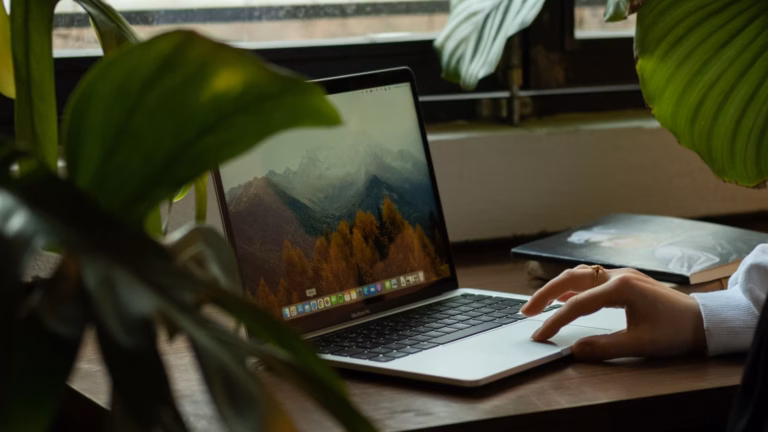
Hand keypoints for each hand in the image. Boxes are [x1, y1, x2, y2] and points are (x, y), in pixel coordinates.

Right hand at [520, 265, 706, 360]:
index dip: (555, 320)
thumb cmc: (676, 331)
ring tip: (539, 304)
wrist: (705, 321)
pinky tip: (565, 297)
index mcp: (621, 287)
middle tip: (526, 311)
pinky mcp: (626, 281)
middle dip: (545, 293)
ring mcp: (622, 275)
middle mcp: (619, 275)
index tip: (540, 334)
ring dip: (557, 287)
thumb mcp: (640, 344)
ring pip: (580, 274)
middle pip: (571, 278)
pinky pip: (591, 278)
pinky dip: (573, 286)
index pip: (577, 303)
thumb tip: (574, 350)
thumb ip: (603, 347)